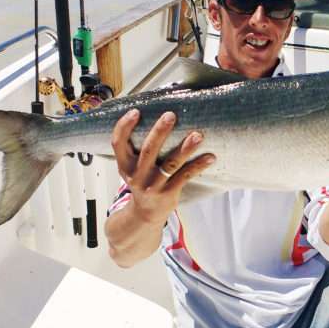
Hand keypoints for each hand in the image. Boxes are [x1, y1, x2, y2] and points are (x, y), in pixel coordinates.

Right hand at [111, 109, 214, 223]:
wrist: (145, 215)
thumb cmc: (142, 182)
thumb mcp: (131, 168)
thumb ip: (135, 149)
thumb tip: (154, 117)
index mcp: (125, 165)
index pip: (118, 143)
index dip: (124, 126)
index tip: (135, 112)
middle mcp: (138, 175)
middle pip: (148, 150)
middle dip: (160, 131)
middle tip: (170, 115)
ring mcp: (154, 185)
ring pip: (170, 164)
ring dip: (185, 148)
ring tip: (198, 135)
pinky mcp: (169, 193)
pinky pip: (185, 176)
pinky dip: (198, 166)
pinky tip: (210, 157)